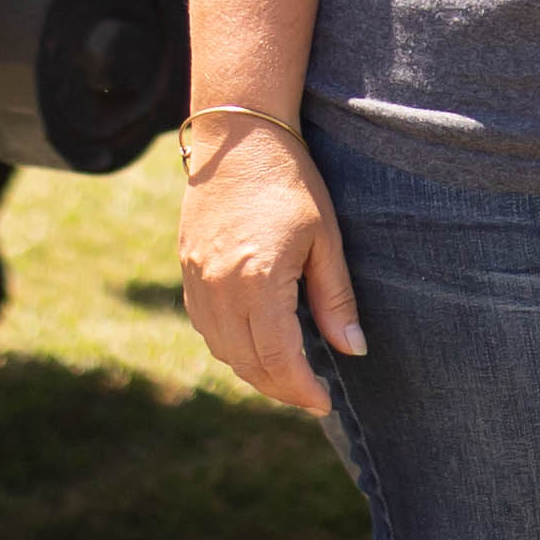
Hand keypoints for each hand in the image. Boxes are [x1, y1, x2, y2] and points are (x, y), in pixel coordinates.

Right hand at [179, 114, 364, 414]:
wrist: (237, 137)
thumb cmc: (290, 180)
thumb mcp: (325, 238)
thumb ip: (335, 298)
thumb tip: (353, 349)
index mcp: (257, 282)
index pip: (278, 359)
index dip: (301, 389)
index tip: (323, 403)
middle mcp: (219, 289)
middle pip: (247, 364)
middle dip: (280, 388)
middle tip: (310, 395)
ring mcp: (196, 281)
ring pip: (222, 350)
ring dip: (254, 371)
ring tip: (287, 375)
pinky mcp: (186, 271)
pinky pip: (206, 328)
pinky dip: (230, 346)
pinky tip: (254, 343)